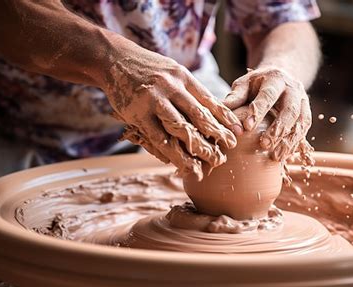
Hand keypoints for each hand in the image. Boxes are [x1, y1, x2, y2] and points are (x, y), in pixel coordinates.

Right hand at [102, 46, 241, 179]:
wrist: (114, 59)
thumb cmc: (148, 69)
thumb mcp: (172, 71)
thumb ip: (189, 90)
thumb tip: (211, 112)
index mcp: (183, 77)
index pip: (209, 100)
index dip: (225, 118)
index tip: (238, 132)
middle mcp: (171, 87)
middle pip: (198, 116)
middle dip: (216, 136)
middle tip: (227, 153)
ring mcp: (154, 100)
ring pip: (179, 128)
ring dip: (196, 148)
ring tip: (208, 163)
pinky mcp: (137, 113)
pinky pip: (156, 136)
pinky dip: (169, 151)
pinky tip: (179, 162)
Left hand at [223, 66, 311, 162]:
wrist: (282, 77)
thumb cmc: (258, 84)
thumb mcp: (245, 85)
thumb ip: (235, 97)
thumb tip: (220, 109)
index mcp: (275, 79)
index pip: (268, 95)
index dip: (259, 111)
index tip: (247, 127)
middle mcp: (293, 89)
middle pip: (290, 109)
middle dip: (278, 128)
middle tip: (264, 145)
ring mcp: (303, 102)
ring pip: (301, 121)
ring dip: (288, 140)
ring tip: (276, 156)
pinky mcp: (306, 113)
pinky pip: (304, 130)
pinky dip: (294, 144)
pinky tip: (284, 156)